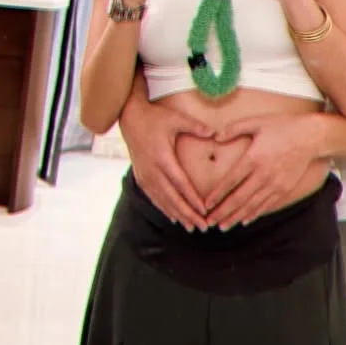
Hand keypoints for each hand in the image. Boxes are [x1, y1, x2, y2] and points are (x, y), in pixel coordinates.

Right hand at [118, 94, 211, 230]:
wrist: (129, 118)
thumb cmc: (155, 117)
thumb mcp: (176, 118)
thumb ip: (196, 126)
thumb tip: (216, 132)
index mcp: (162, 158)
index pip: (180, 184)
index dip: (192, 199)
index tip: (204, 211)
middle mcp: (152, 171)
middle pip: (172, 198)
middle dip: (188, 214)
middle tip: (202, 227)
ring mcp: (145, 176)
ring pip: (162, 201)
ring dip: (177, 215)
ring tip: (191, 227)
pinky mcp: (140, 177)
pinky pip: (154, 197)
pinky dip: (165, 209)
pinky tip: (174, 217)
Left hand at [203, 112, 325, 228]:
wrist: (311, 136)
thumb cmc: (283, 126)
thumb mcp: (257, 122)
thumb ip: (234, 128)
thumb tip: (215, 136)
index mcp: (253, 158)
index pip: (230, 181)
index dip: (217, 195)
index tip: (206, 204)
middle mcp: (263, 175)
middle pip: (239, 198)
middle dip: (223, 212)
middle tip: (210, 222)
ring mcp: (275, 184)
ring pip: (252, 206)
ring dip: (236, 217)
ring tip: (223, 227)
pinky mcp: (285, 189)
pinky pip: (266, 205)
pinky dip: (254, 214)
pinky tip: (245, 220)